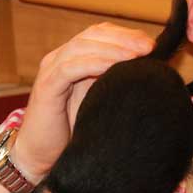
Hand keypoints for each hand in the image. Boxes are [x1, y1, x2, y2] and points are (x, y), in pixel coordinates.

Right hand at [12, 23, 153, 180]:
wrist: (41, 157)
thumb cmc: (71, 133)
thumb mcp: (98, 101)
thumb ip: (113, 83)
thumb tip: (145, 74)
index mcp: (74, 59)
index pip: (100, 35)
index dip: (126, 35)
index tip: (151, 45)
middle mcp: (60, 58)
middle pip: (93, 35)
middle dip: (124, 38)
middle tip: (149, 46)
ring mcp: (51, 70)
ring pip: (83, 46)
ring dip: (113, 48)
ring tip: (136, 54)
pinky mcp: (47, 86)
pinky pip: (70, 67)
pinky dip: (93, 63)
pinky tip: (113, 66)